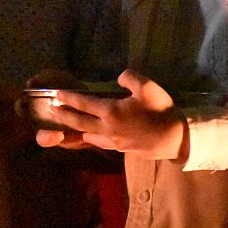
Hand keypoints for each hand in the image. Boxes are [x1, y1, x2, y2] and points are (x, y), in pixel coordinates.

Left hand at [37, 70, 186, 159]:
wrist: (175, 138)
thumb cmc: (161, 110)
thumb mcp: (147, 86)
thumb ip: (129, 78)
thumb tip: (119, 79)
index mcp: (111, 111)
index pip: (84, 103)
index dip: (69, 98)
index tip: (56, 95)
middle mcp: (107, 127)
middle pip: (80, 121)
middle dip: (64, 115)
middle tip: (51, 111)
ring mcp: (114, 141)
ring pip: (88, 134)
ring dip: (75, 128)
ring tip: (67, 125)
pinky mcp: (122, 150)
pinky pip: (101, 143)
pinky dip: (91, 139)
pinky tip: (90, 137)